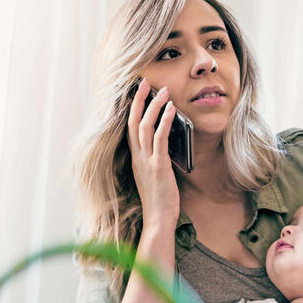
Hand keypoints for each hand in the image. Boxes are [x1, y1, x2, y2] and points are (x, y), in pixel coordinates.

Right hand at [127, 79, 180, 231]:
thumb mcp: (156, 176)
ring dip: (154, 105)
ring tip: (163, 91)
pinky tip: (171, 109)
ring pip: (145, 126)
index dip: (133, 109)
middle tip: (145, 82)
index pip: (131, 128)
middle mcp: (138, 157)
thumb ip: (157, 159)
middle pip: (134, 122)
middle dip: (139, 100)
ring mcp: (146, 161)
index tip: (139, 93)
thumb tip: (168, 143)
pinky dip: (164, 120)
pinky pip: (159, 138)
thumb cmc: (160, 201)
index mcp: (136, 159)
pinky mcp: (158, 166)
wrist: (158, 220)